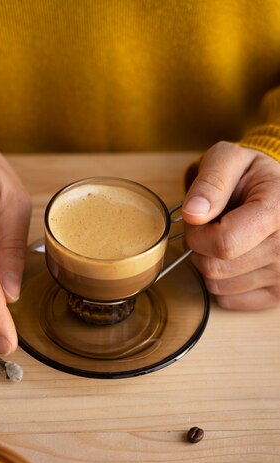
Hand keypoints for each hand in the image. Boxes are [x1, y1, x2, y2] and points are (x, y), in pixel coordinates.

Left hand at [181, 141, 279, 308]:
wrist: (277, 192)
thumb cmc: (250, 176)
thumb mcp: (230, 159)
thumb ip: (211, 181)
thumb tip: (194, 214)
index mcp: (277, 211)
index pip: (223, 243)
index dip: (198, 233)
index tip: (200, 218)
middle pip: (215, 268)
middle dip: (200, 247)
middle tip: (213, 226)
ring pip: (217, 285)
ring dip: (210, 264)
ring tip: (227, 238)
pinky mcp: (276, 295)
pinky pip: (226, 299)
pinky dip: (221, 282)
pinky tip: (235, 258)